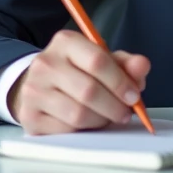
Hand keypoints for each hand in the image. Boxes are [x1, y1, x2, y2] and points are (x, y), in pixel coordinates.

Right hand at [8, 29, 150, 134]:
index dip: (120, 82)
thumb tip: (143, 65)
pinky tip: (88, 124)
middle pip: (89, 91)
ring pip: (79, 114)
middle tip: (125, 112)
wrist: (36, 85)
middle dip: (114, 106)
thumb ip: (124, 63)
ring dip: (101, 120)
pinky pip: (66, 131)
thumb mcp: (99, 59)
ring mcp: (34, 91)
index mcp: (65, 42)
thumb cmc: (75, 71)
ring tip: (107, 117)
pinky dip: (84, 131)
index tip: (134, 95)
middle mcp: (45, 63)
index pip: (98, 61)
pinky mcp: (30, 117)